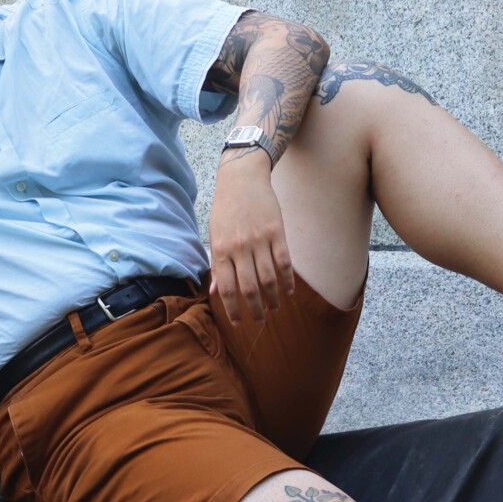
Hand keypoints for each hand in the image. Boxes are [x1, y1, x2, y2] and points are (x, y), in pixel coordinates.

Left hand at [209, 154, 294, 323]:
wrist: (241, 179)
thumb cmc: (225, 209)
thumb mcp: (214, 236)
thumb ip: (216, 265)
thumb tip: (215, 292)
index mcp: (220, 250)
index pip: (227, 288)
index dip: (232, 310)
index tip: (237, 322)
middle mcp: (239, 248)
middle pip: (249, 288)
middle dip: (254, 310)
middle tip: (259, 322)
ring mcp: (259, 240)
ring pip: (268, 278)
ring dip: (272, 299)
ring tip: (274, 310)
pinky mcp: (277, 232)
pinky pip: (284, 262)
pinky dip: (287, 280)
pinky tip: (288, 292)